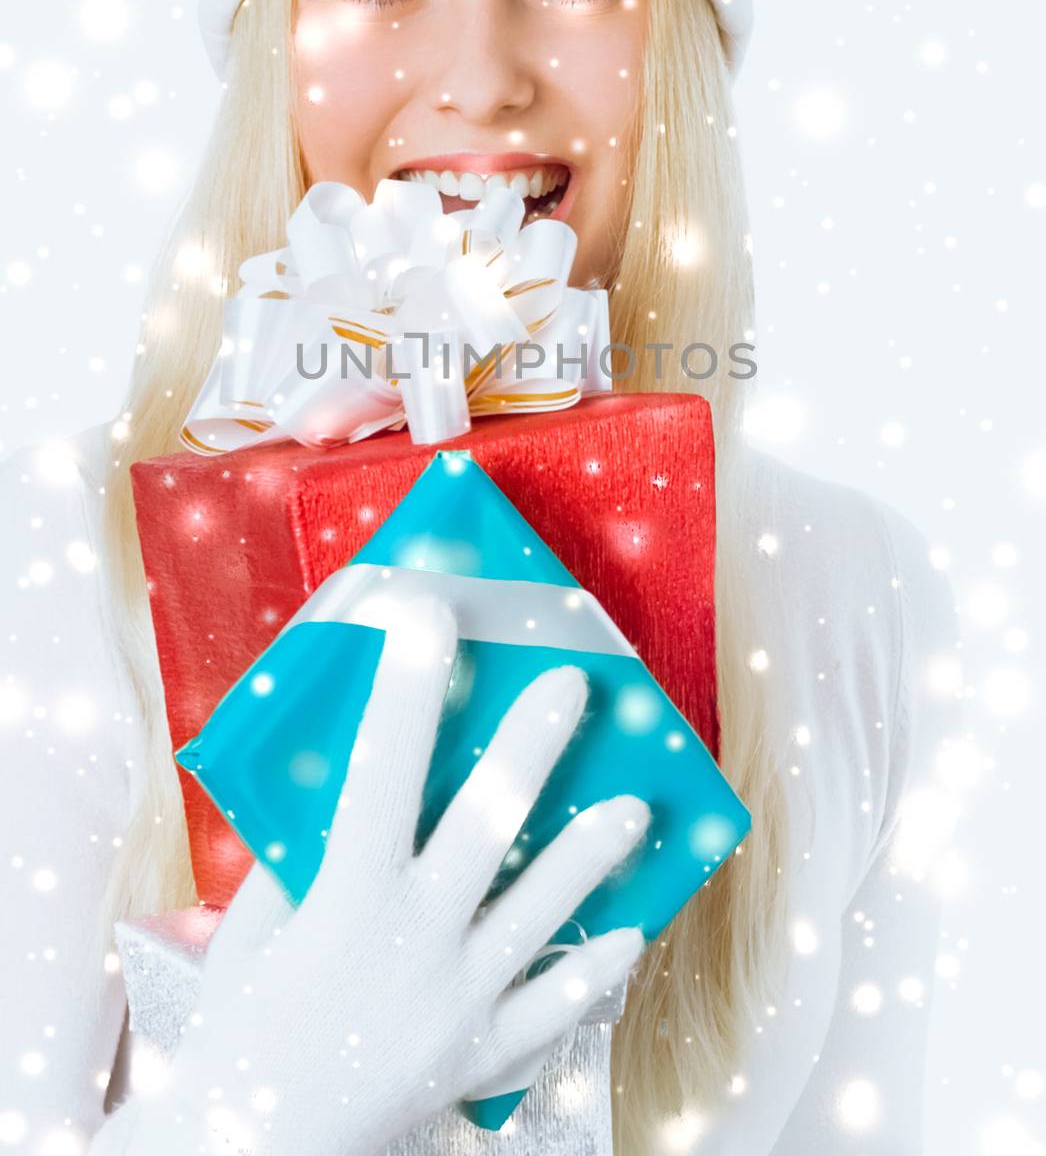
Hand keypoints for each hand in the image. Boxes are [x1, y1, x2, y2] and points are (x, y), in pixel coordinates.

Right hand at [124, 592, 649, 1154]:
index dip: (407, 684)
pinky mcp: (482, 1052)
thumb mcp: (258, 930)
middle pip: (486, 824)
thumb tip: (347, 791)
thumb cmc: (245, 1026)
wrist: (259, 1149)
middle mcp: (415, 939)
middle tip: (574, 687)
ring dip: (591, 854)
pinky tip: (630, 934)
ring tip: (634, 808)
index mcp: (348, 896)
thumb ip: (305, 860)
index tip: (426, 612)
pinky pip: (553, 1007)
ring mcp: (459, 999)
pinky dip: (592, 969)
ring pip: (543, 910)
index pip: (382, 766)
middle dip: (532, 747)